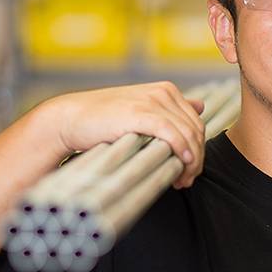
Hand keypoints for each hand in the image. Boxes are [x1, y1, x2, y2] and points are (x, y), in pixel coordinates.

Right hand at [39, 82, 208, 188]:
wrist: (71, 118)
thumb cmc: (104, 119)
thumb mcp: (141, 110)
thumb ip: (169, 110)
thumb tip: (201, 106)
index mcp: (167, 91)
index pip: (196, 124)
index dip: (198, 149)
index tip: (190, 171)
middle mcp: (163, 92)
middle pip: (196, 131)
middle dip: (196, 159)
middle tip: (188, 180)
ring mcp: (152, 101)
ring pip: (188, 135)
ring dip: (190, 161)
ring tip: (182, 180)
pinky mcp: (140, 113)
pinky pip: (172, 134)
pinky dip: (182, 152)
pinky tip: (181, 166)